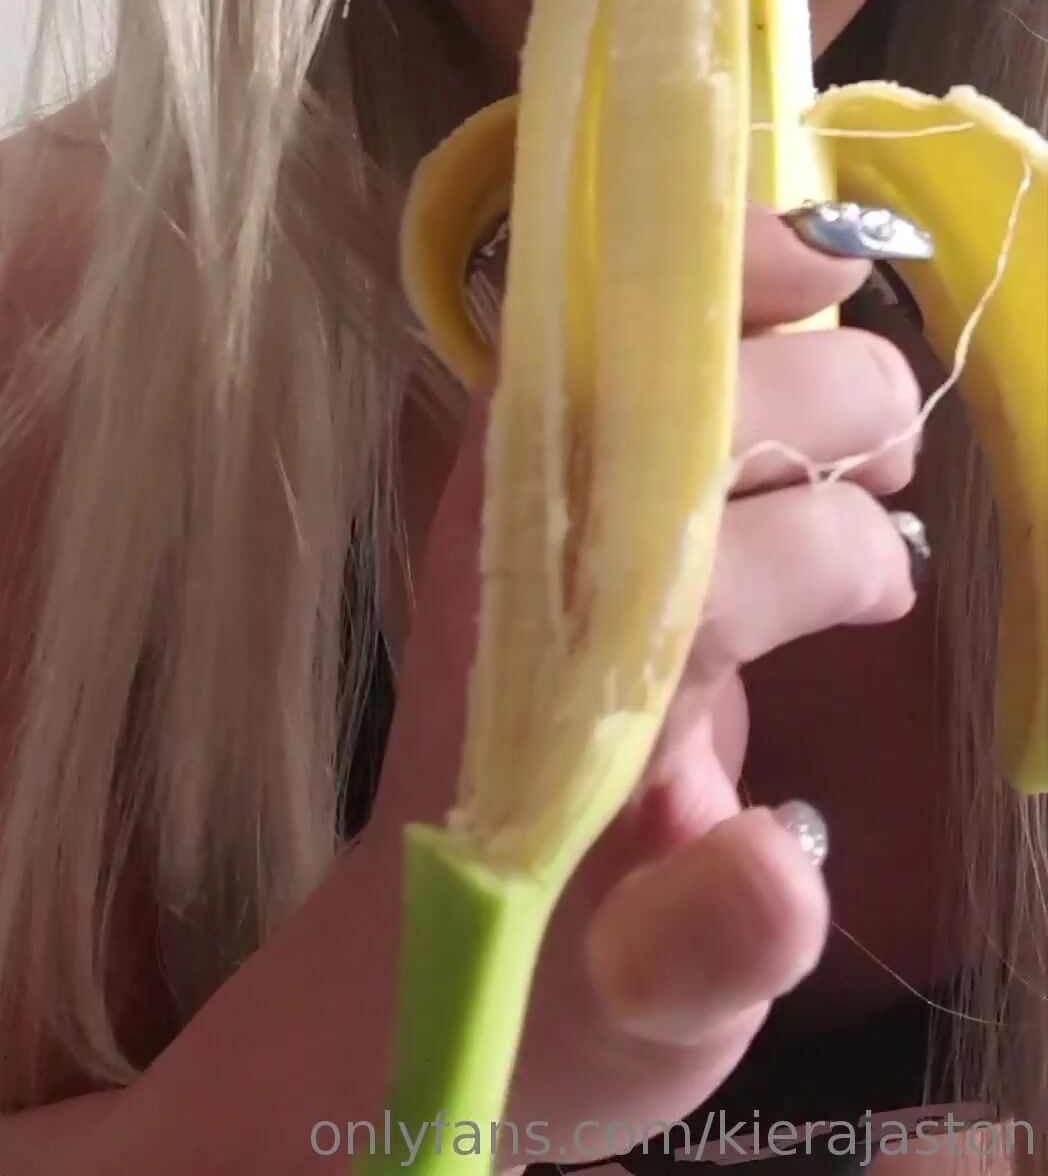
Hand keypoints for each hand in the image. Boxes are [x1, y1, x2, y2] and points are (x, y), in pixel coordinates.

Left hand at [368, 205, 923, 1168]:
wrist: (443, 944)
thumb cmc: (556, 985)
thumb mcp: (639, 1014)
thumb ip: (700, 949)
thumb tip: (775, 865)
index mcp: (559, 672)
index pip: (693, 549)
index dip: (820, 546)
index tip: (887, 588)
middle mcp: (534, 551)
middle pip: (687, 399)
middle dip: (826, 412)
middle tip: (891, 474)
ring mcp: (527, 496)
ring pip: (651, 336)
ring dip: (790, 356)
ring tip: (874, 446)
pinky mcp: (538, 478)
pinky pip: (627, 343)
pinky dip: (733, 321)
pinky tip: (808, 339)